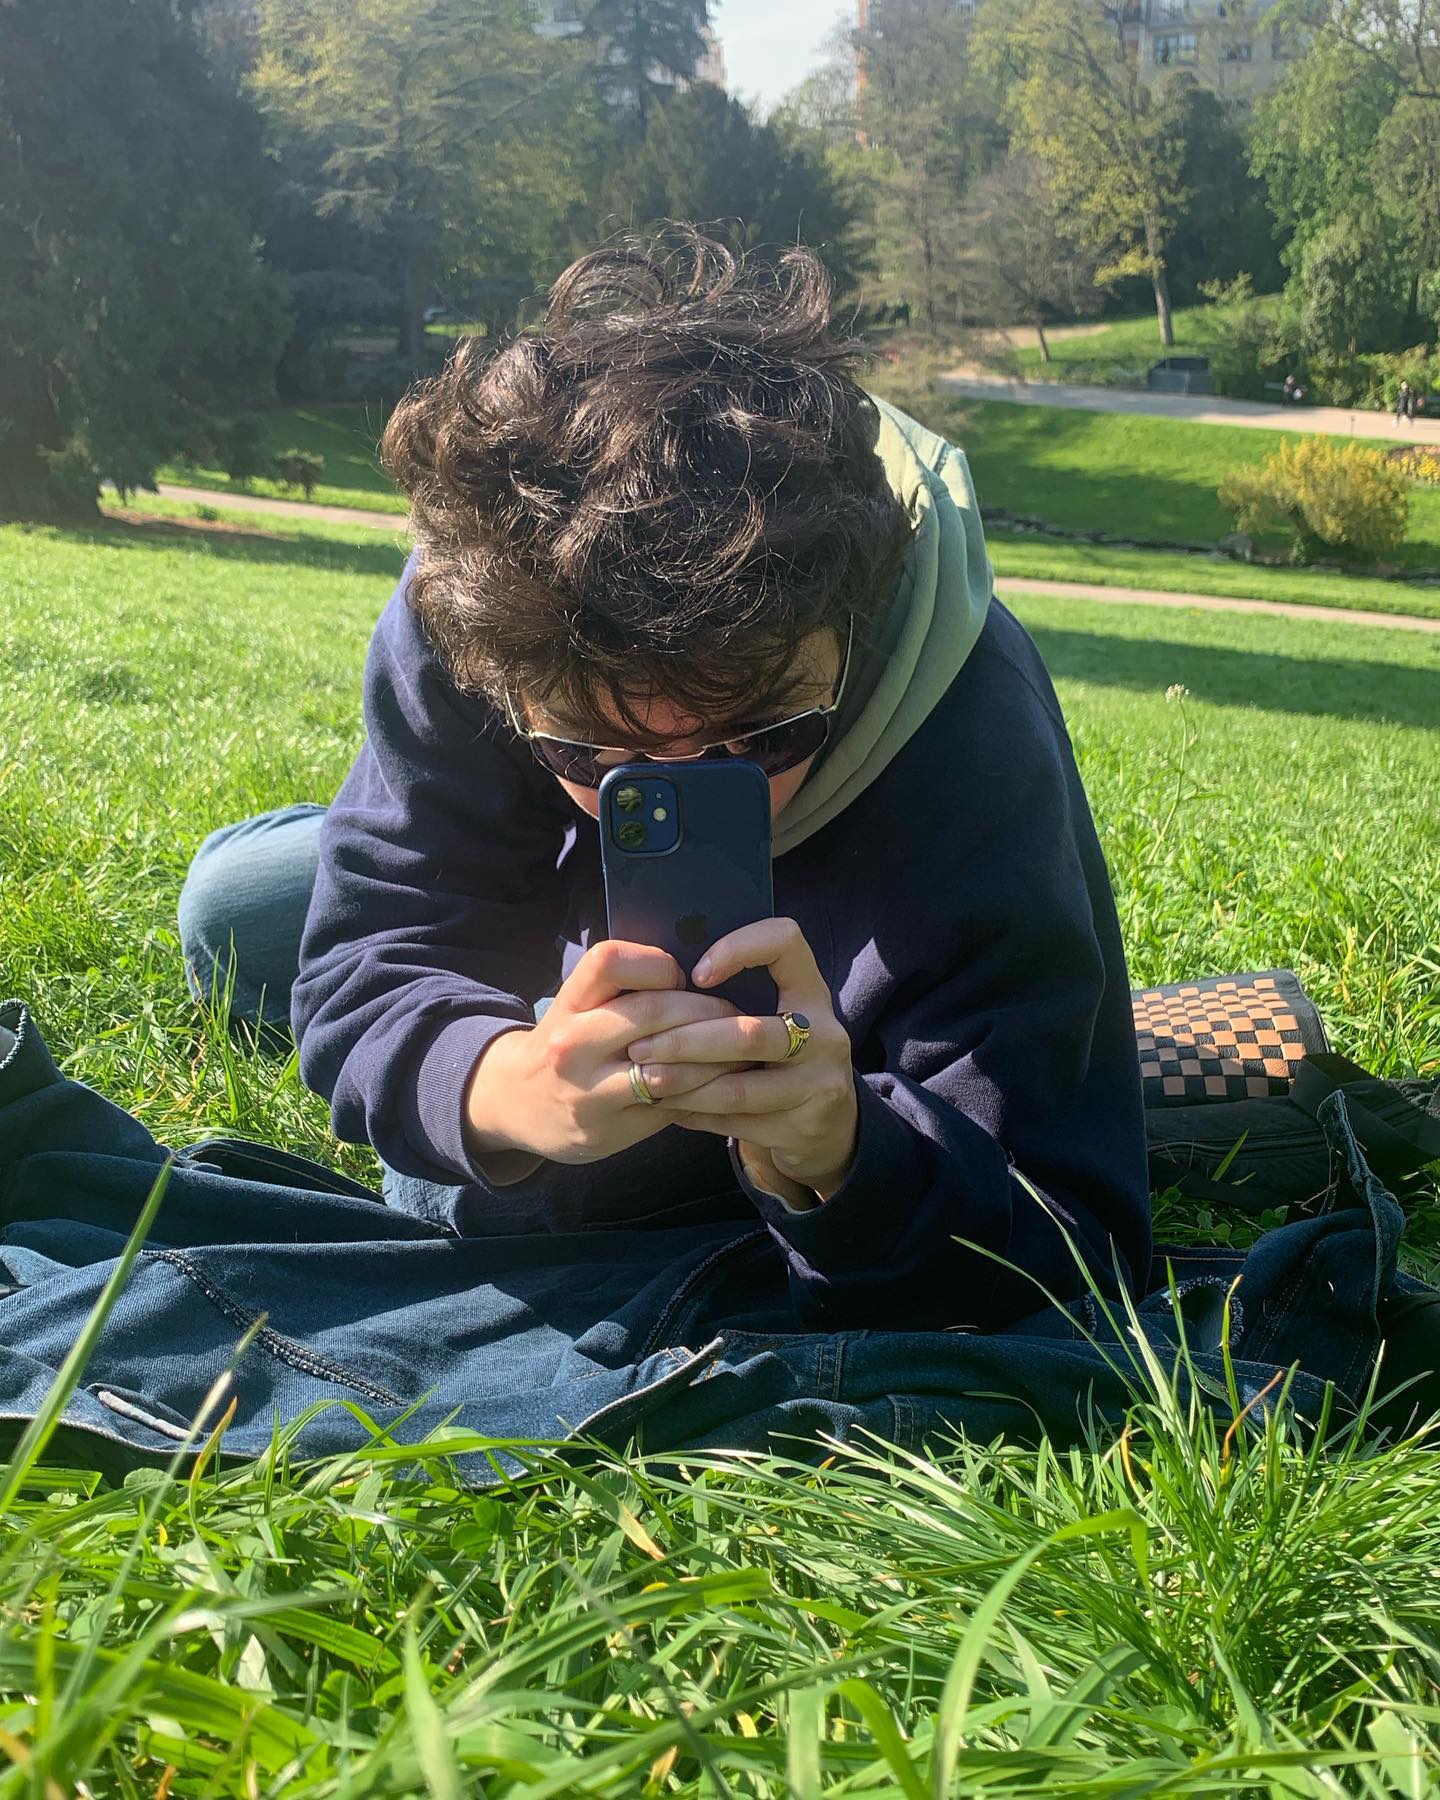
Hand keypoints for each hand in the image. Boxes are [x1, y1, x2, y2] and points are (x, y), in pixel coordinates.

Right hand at [464, 940, 745, 1166]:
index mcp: (568, 1003)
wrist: (515, 1103)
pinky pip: (669, 1107)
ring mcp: (588, 1091)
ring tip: (742, 1052)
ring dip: (717, 1059)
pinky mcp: (608, 1129)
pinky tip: (721, 1085)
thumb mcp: (577, 1006)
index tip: (681, 979)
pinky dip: (702, 1094)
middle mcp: (572, 1044)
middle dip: (707, 1012)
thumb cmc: (566, 1044)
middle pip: (652, 1012)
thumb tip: (702, 974)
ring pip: (670, 1069)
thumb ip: (623, 991)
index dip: (658, 964)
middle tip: (736, 1016)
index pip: (612, 962)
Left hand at [625, 917, 856, 1207]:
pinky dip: (695, 1113)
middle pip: (748, 1034)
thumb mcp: (776, 1016)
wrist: (829, 1125)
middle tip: (640, 1046)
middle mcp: (825, 1035)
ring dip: (683, 1084)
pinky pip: (736, 1122)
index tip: (696, 975)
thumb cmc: (782, 1055)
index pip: (786, 943)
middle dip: (684, 1041)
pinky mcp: (803, 1127)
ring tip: (646, 1079)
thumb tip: (655, 976)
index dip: (740, 949)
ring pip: (737, 1089)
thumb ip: (736, 996)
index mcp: (812, 992)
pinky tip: (668, 1106)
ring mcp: (818, 1085)